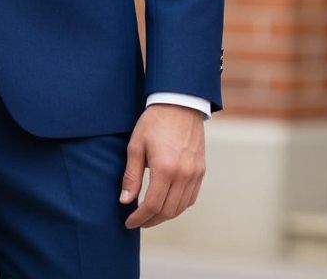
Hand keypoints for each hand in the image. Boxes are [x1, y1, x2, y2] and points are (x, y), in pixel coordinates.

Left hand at [120, 103, 205, 227]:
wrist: (179, 104)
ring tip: (150, 215)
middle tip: (138, 221)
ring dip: (165, 216)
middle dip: (151, 220)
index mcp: (165, 168)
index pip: (152, 205)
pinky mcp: (201, 171)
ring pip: (181, 208)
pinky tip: (167, 204)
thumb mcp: (136, 146)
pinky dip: (178, 206)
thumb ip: (131, 176)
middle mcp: (183, 175)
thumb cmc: (154, 122)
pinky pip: (191, 198)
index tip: (129, 222)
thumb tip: (125, 200)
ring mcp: (195, 174)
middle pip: (168, 211)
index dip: (139, 218)